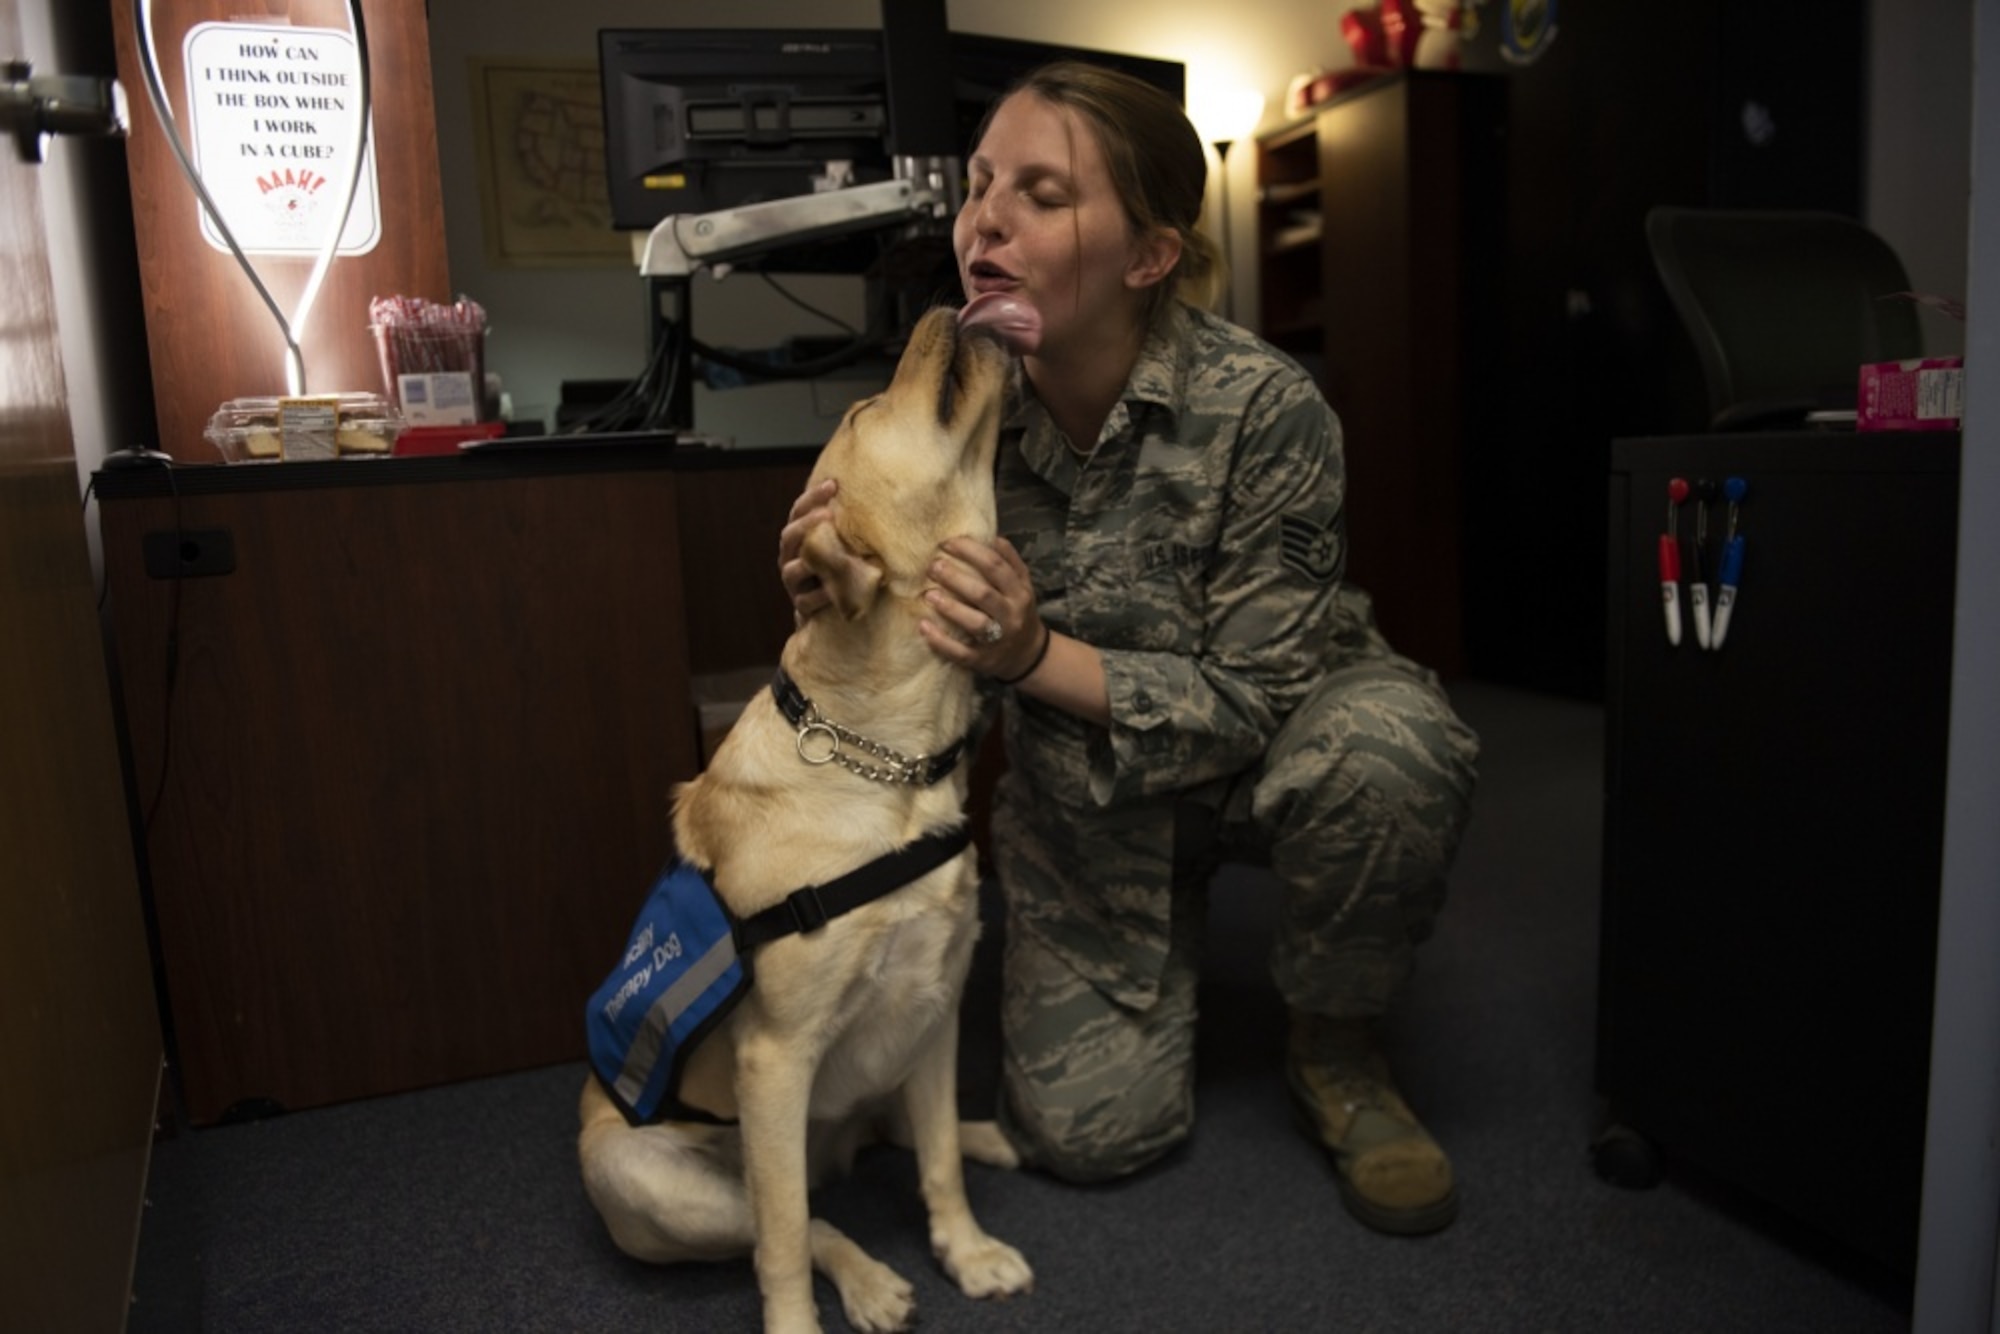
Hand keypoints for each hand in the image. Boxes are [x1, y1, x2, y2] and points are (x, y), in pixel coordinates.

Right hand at [778, 478, 839, 619]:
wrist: (830, 611)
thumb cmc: (840, 568)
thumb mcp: (842, 544)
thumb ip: (847, 526)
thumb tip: (875, 495)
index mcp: (799, 538)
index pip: (798, 512)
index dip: (813, 497)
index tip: (833, 484)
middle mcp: (790, 558)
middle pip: (789, 536)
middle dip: (806, 524)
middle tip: (828, 514)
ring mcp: (794, 584)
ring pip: (791, 570)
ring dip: (808, 561)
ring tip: (827, 553)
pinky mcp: (802, 607)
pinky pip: (806, 601)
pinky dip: (819, 595)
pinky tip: (833, 589)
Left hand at [920, 535, 1046, 679]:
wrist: (1028, 654)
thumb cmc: (1017, 611)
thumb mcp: (1022, 585)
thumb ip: (1009, 561)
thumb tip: (991, 536)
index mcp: (1019, 592)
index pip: (996, 566)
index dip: (970, 551)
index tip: (947, 543)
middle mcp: (1011, 615)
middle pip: (984, 594)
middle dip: (956, 578)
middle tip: (933, 566)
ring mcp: (998, 640)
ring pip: (975, 623)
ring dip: (950, 608)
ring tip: (928, 594)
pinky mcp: (983, 660)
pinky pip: (961, 652)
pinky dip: (941, 641)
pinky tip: (923, 626)